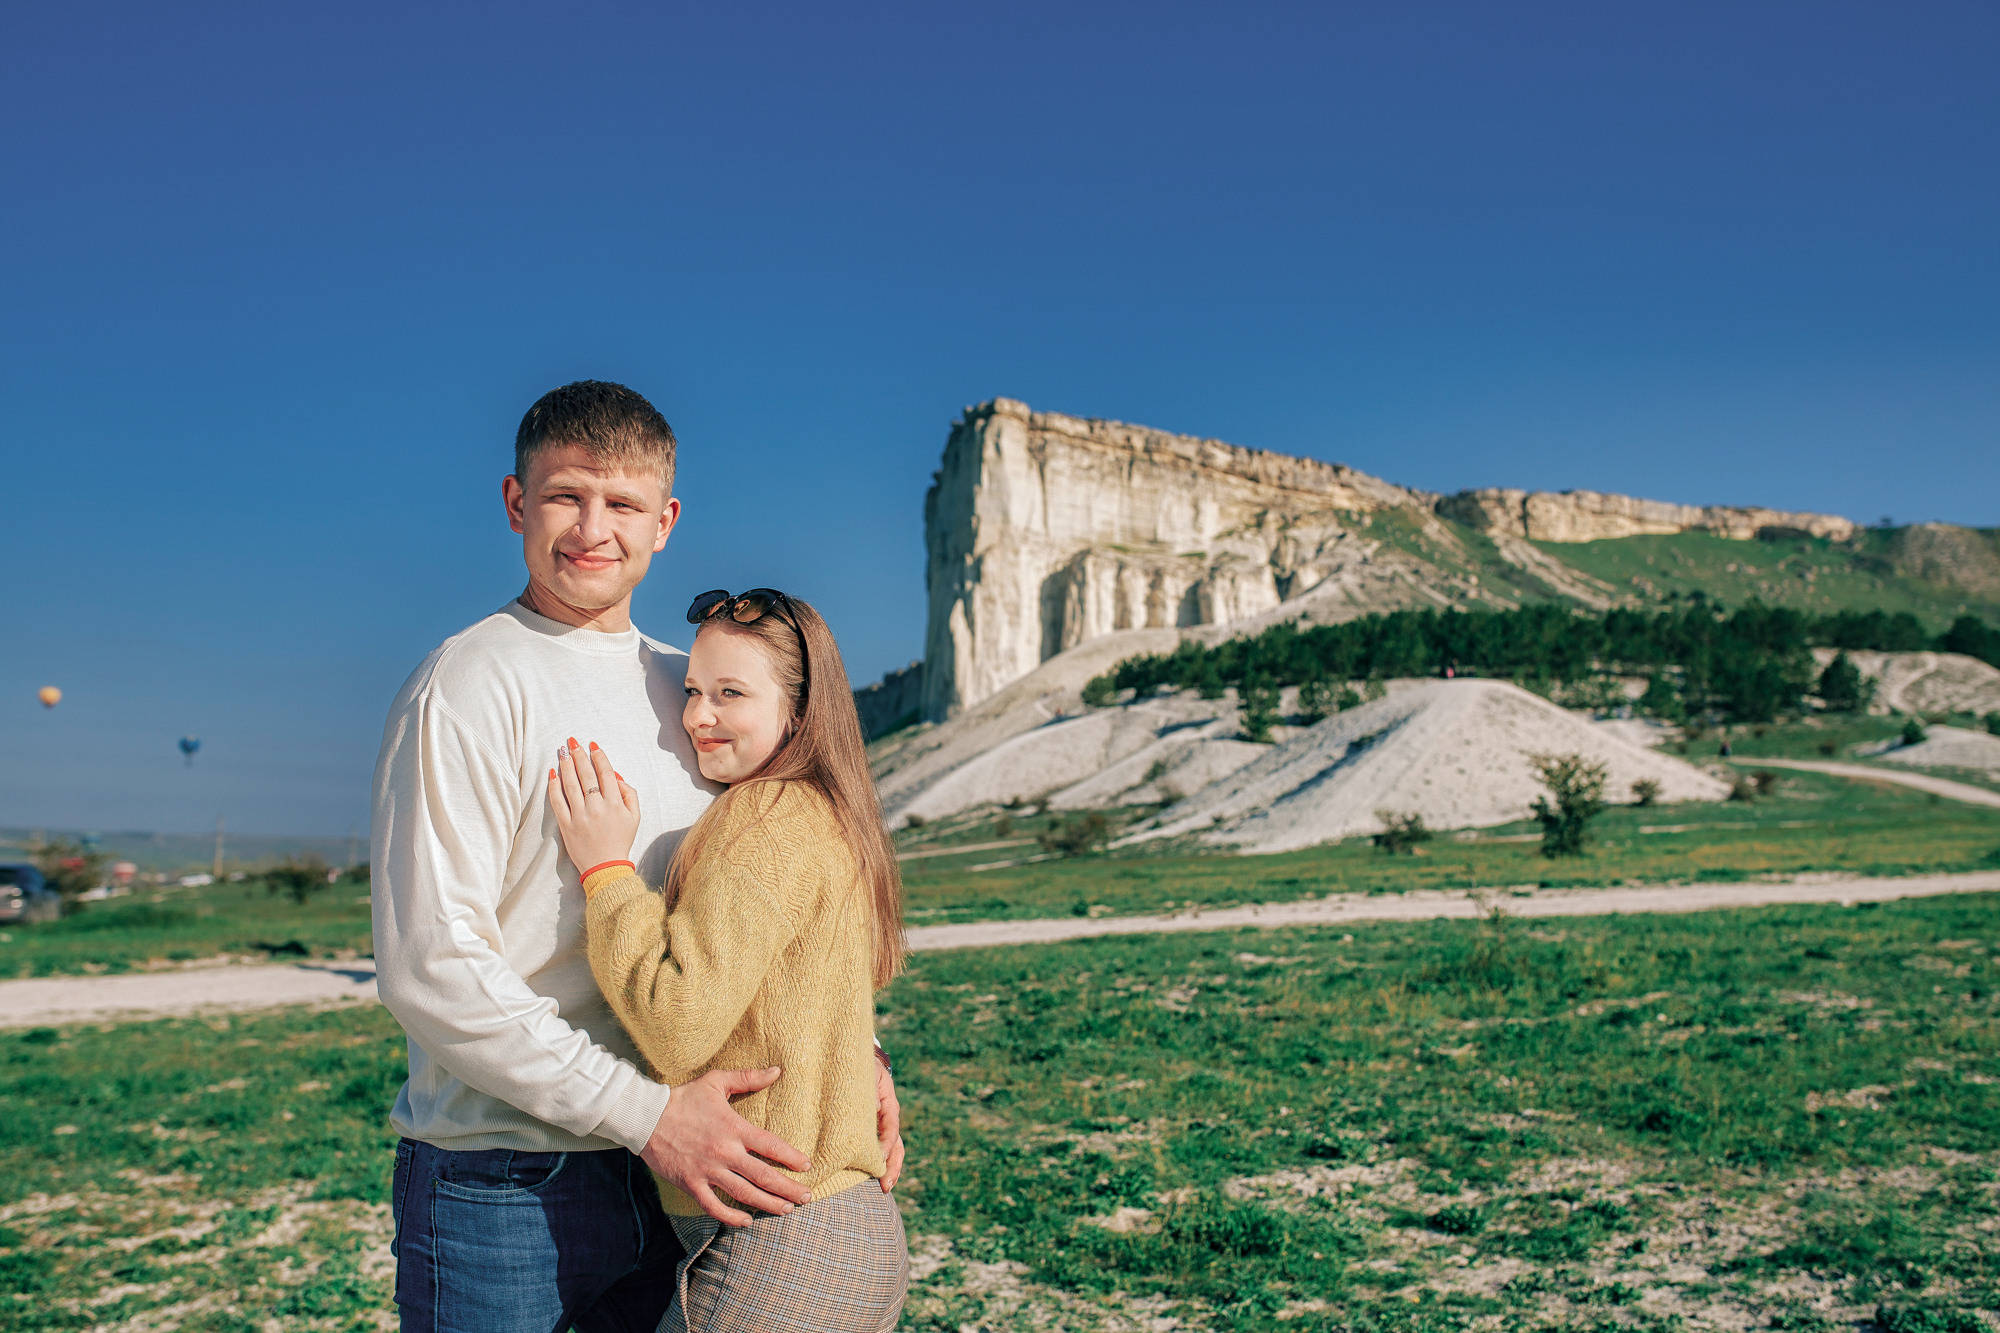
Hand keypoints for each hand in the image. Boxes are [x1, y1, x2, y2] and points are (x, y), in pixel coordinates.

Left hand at [548, 740, 640, 872]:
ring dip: (566, 765)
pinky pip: (558, 802)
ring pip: (570, 784)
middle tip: (572, 742)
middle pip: (586, 775)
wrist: (605, 867)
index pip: (605, 773)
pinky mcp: (566, 825)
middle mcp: (597, 807)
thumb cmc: (620, 840)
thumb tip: (616, 777)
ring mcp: (580, 816)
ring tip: (562, 751)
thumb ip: (629, 794)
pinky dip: (553, 786)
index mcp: (614, 803)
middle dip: (579, 755)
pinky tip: (552, 774)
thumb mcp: (635, 817)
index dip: (598, 756)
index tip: (592, 745)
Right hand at [643, 1067, 814, 1225]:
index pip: (771, 1146)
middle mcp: (724, 1152)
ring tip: (785, 1210)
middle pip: (764, 1176)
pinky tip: (746, 1221)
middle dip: (788, 1189)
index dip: (792, 1158)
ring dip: (768, 1204)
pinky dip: (731, 1217)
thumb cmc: (683, 1098)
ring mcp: (708, 1171)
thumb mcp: (716, 1082)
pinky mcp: (691, 1184)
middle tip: (806, 1197)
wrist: (646, 1117)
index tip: (807, 1167)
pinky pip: (714, 1206)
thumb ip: (748, 1078)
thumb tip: (777, 1070)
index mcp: (734, 1128)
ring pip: (744, 1194)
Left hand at [875, 1051, 903, 1191]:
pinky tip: (870, 1179)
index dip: (887, 1144)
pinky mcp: (870, 1133)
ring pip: (890, 1152)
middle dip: (893, 1166)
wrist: (855, 1064)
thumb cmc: (861, 1067)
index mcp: (889, 1105)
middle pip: (896, 1146)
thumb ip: (870, 1087)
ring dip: (888, 1170)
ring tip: (884, 1188)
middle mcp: (887, 1120)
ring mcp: (880, 1128)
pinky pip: (876, 1150)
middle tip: (886, 1185)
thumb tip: (872, 1106)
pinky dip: (875, 1165)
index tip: (881, 1158)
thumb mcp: (868, 1072)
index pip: (891, 1128)